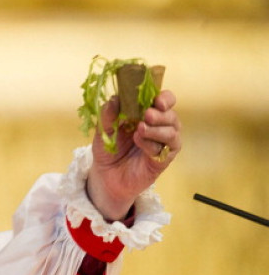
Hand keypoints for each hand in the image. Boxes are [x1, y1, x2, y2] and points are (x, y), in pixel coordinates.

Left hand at [87, 90, 180, 219]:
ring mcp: (162, 144)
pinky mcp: (162, 160)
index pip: (165, 101)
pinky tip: (139, 141)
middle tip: (147, 115)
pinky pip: (165, 149)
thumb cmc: (109, 148)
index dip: (165, 98)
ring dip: (157, 129)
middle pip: (171, 115)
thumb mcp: (103, 130)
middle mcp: (159, 127)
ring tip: (140, 129)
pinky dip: (152, 144)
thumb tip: (114, 98)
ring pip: (172, 132)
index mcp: (147, 114)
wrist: (106, 175)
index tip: (156, 100)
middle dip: (161, 114)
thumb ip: (108, 115)